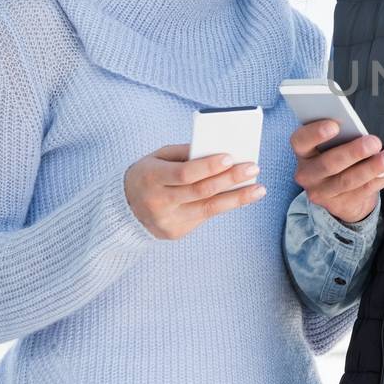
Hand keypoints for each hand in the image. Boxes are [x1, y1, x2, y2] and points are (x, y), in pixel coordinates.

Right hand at [124, 144, 264, 239]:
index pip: (184, 173)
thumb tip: (218, 150)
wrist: (124, 208)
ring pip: (208, 209)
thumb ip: (185, 153)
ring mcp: (167, 221)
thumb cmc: (149, 174)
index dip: (208, 166)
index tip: (230, 157)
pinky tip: (243, 197)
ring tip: (259, 189)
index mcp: (151, 178)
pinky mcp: (175, 232)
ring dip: (238, 198)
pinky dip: (225, 205)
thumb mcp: (158, 157)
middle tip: (253, 168)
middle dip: (230, 179)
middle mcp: (158, 202)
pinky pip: (205, 216)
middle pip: (201, 191)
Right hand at [291, 123, 383, 225]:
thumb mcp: (334, 143)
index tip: (335, 125)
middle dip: (353, 153)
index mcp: (303, 152)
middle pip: (329, 164)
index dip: (315, 133)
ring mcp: (324, 193)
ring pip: (349, 181)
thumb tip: (360, 129)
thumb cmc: (338, 154)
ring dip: (372, 167)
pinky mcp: (343, 205)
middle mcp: (308, 174)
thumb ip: (342, 134)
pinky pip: (367, 190)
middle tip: (375, 142)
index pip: (300, 141)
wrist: (340, 192)